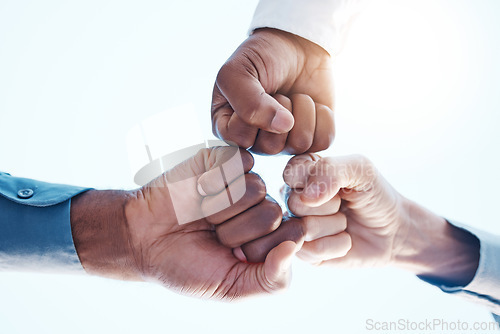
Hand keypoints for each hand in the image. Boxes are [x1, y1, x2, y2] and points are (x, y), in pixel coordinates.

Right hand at [71, 146, 297, 300]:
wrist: (142, 237)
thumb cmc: (186, 265)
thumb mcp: (230, 287)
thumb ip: (271, 279)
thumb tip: (295, 246)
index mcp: (269, 238)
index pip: (294, 234)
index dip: (260, 248)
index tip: (232, 256)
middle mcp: (260, 207)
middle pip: (273, 212)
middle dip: (235, 231)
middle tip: (212, 235)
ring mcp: (244, 181)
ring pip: (255, 188)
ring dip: (220, 208)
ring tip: (202, 213)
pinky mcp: (225, 159)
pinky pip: (239, 162)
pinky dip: (214, 181)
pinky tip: (199, 191)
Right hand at [212, 28, 334, 154]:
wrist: (297, 42)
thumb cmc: (261, 56)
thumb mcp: (239, 71)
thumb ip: (248, 102)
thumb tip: (283, 126)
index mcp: (230, 127)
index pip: (239, 141)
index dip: (249, 116)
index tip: (252, 92)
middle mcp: (256, 141)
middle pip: (271, 147)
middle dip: (280, 109)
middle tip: (277, 92)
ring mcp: (285, 142)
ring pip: (300, 144)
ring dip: (302, 110)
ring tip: (294, 95)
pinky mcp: (312, 137)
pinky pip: (323, 141)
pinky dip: (322, 117)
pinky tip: (312, 104)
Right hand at [282, 154, 479, 285]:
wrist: (395, 231)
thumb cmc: (375, 195)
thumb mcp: (360, 168)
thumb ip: (329, 170)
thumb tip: (305, 198)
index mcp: (302, 173)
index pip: (291, 173)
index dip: (317, 181)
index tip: (339, 184)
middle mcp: (293, 199)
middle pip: (295, 203)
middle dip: (329, 205)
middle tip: (343, 205)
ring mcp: (296, 227)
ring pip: (303, 229)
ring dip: (335, 226)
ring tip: (344, 222)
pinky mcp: (304, 253)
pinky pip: (312, 250)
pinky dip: (338, 245)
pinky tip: (345, 239)